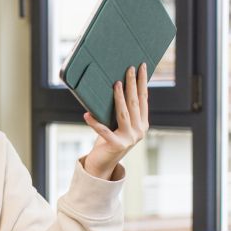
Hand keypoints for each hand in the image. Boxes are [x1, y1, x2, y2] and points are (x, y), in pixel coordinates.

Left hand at [82, 63, 148, 179]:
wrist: (103, 163)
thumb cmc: (108, 139)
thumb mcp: (118, 124)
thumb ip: (122, 110)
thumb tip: (115, 85)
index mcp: (142, 123)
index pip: (143, 98)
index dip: (143, 82)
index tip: (142, 66)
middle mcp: (139, 130)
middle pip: (135, 103)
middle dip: (132, 84)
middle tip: (129, 68)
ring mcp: (129, 139)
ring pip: (124, 113)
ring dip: (119, 97)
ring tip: (116, 84)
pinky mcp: (116, 145)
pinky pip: (103, 130)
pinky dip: (94, 122)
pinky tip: (87, 114)